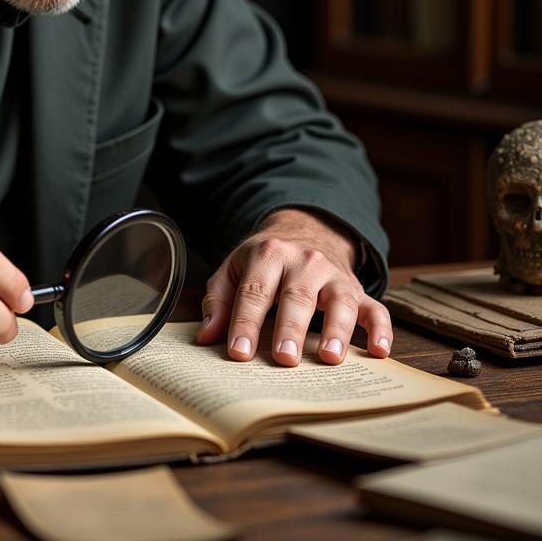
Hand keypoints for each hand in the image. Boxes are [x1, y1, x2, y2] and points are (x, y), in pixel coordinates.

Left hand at [194, 209, 391, 365]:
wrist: (303, 228)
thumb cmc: (263, 259)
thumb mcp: (233, 268)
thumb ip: (217, 300)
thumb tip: (207, 336)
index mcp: (268, 255)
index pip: (254, 291)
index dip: (245, 323)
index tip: (238, 352)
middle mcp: (304, 261)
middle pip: (297, 295)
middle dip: (290, 328)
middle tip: (284, 359)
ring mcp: (334, 275)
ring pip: (340, 300)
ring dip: (337, 329)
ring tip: (330, 358)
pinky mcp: (357, 288)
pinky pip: (375, 307)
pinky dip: (380, 329)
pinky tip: (378, 351)